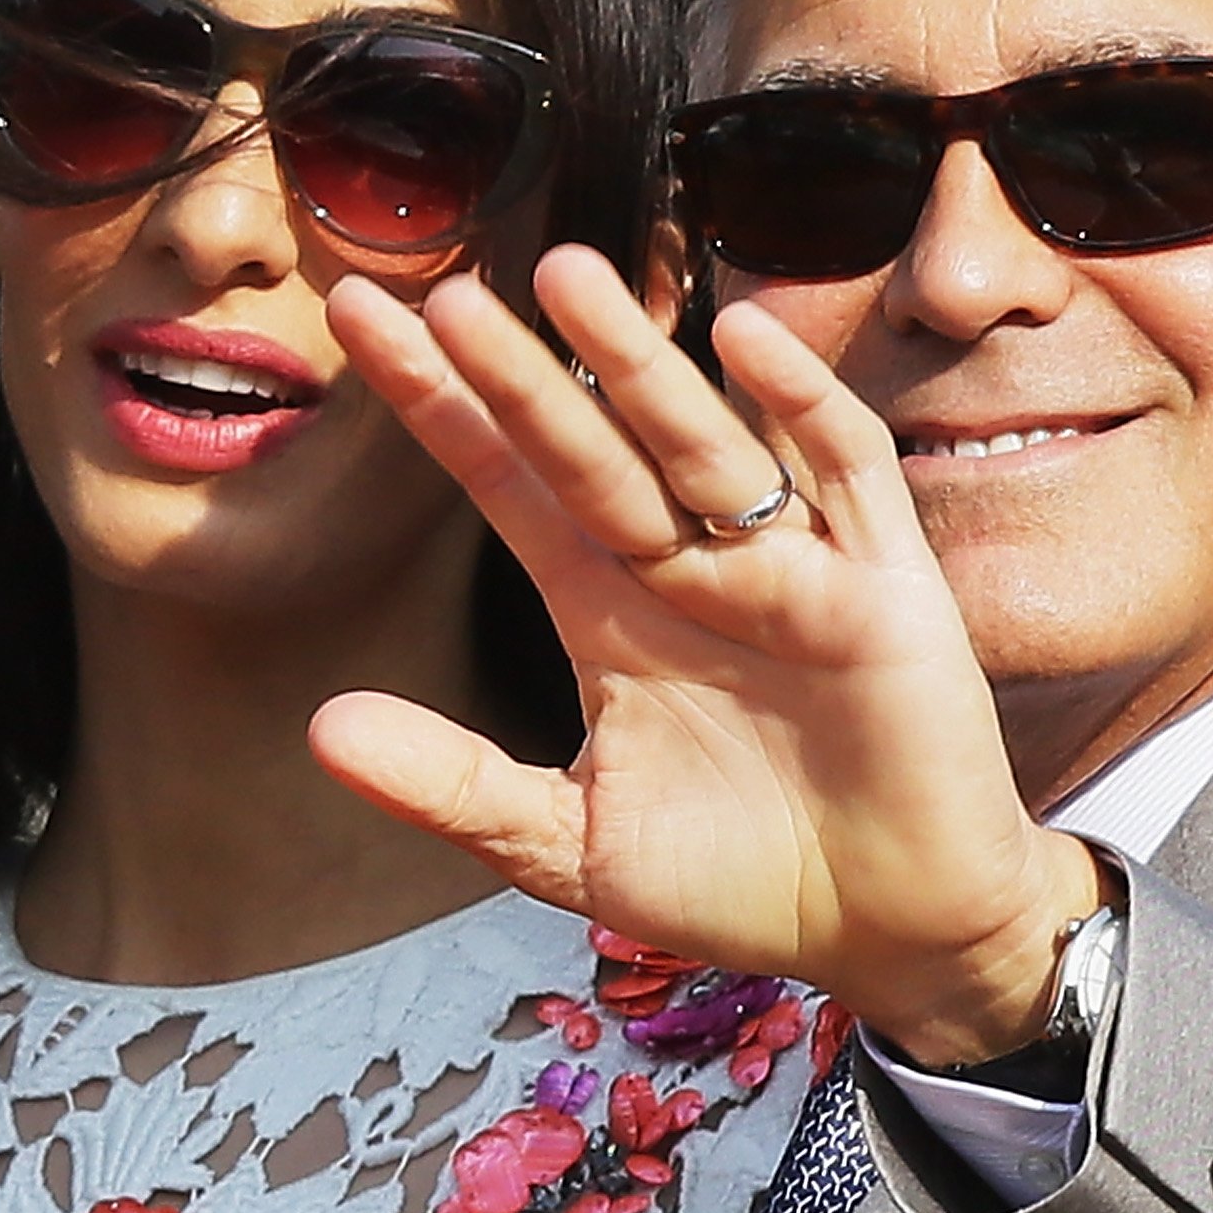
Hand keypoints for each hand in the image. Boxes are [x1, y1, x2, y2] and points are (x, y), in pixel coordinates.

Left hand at [317, 245, 1105, 1065]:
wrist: (893, 931)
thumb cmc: (739, 882)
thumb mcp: (571, 844)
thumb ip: (454, 786)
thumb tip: (320, 727)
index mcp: (608, 611)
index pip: (512, 485)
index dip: (444, 408)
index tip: (364, 324)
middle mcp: (688, 568)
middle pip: (590, 451)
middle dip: (519, 377)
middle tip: (445, 292)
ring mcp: (786, 566)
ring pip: (700, 445)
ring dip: (637, 366)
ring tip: (569, 282)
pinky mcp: (883, 585)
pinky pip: (845, 470)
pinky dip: (799, 404)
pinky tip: (741, 340)